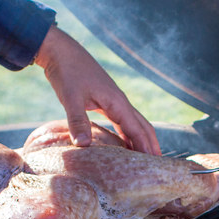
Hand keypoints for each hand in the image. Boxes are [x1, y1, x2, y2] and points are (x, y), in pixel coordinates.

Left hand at [34, 25, 159, 154]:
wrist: (61, 52)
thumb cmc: (67, 72)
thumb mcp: (71, 98)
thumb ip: (78, 121)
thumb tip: (83, 145)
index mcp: (117, 102)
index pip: (137, 130)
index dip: (146, 148)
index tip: (154, 166)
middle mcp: (120, 102)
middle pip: (143, 127)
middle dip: (151, 146)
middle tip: (157, 167)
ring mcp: (114, 101)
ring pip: (134, 124)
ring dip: (141, 140)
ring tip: (145, 160)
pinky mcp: (105, 101)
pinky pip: (122, 121)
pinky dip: (127, 135)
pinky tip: (125, 145)